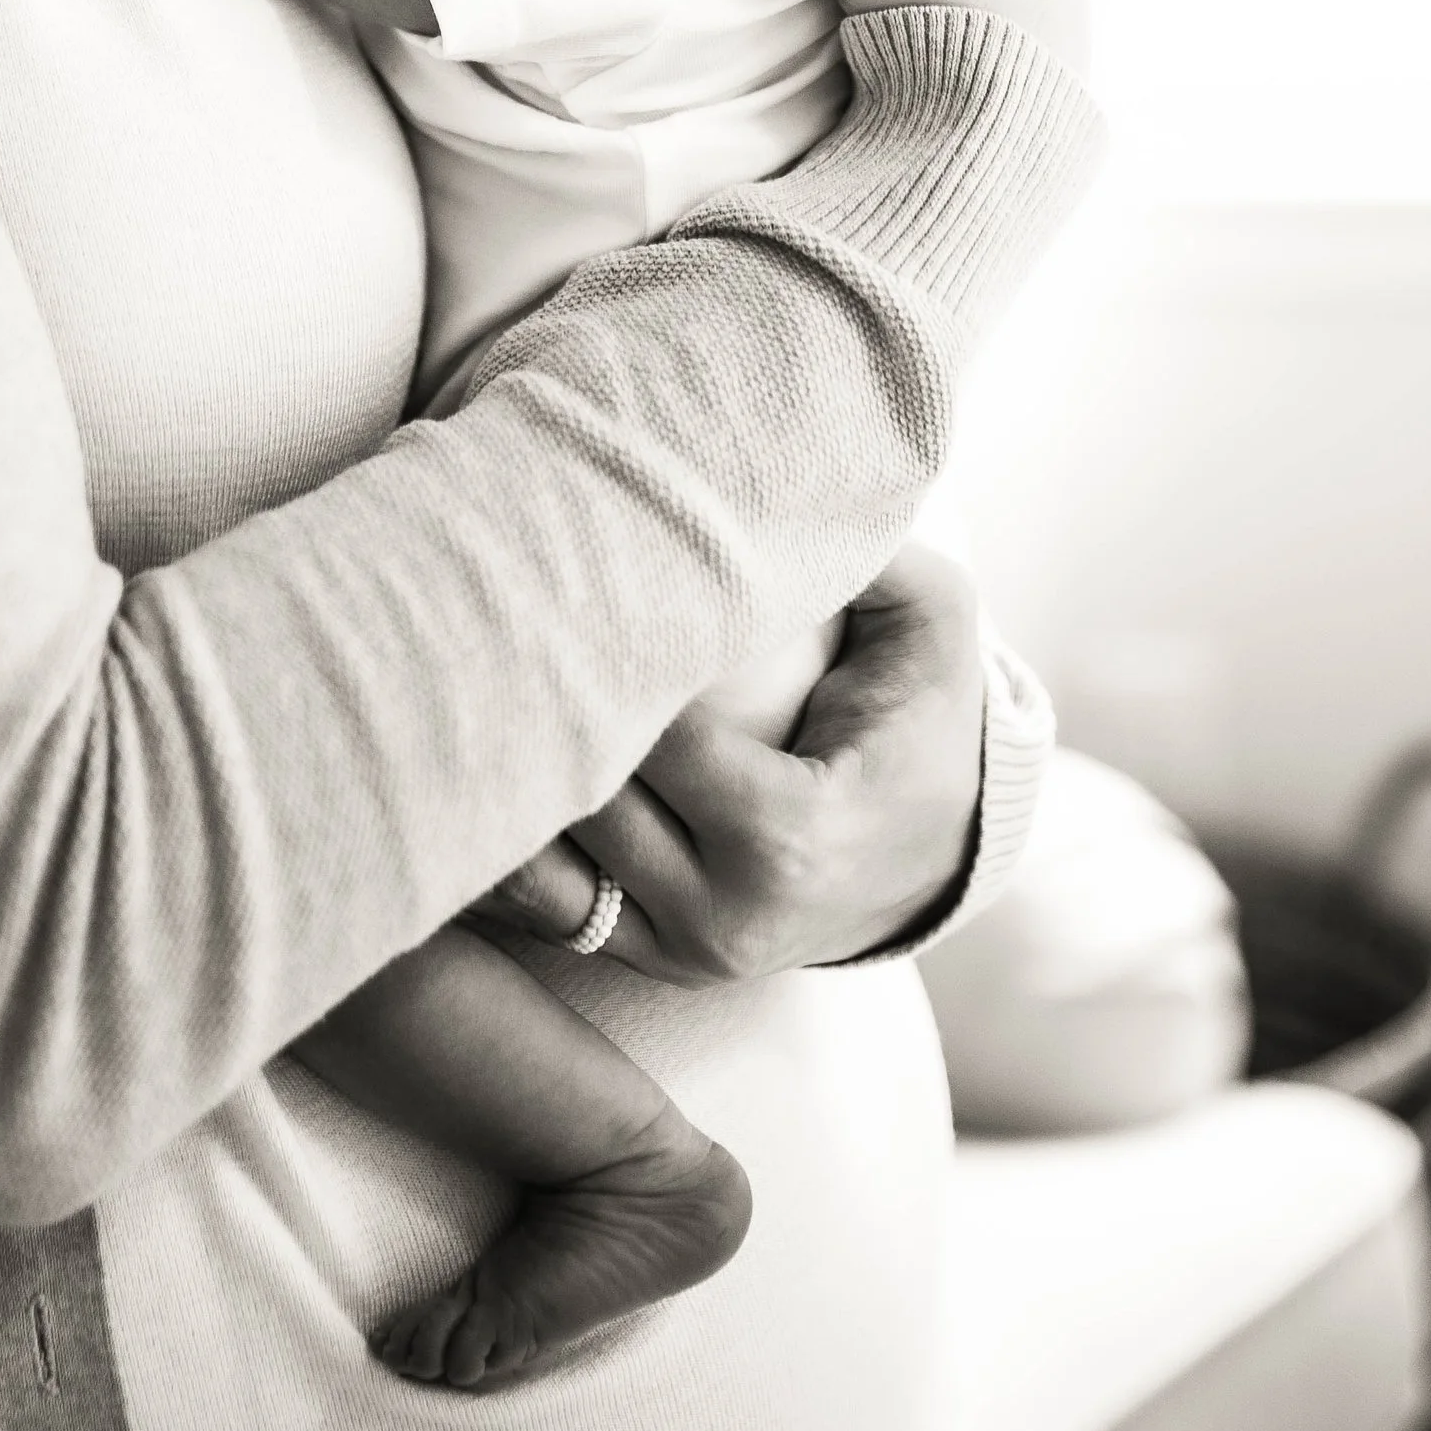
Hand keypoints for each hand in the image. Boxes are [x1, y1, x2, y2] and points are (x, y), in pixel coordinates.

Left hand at [479, 544, 987, 981]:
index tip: (573, 585)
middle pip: (590, 806)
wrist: (948, 849)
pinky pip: (557, 915)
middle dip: (548, 715)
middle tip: (498, 625)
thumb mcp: (930, 619)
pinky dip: (518, 851)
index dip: (610, 660)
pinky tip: (491, 772)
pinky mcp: (663, 965)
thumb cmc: (929, 714)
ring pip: (554, 869)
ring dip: (520, 782)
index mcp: (792, 834)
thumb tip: (783, 465)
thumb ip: (864, 546)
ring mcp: (692, 953)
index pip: (656, 740)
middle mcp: (732, 913)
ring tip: (482, 687)